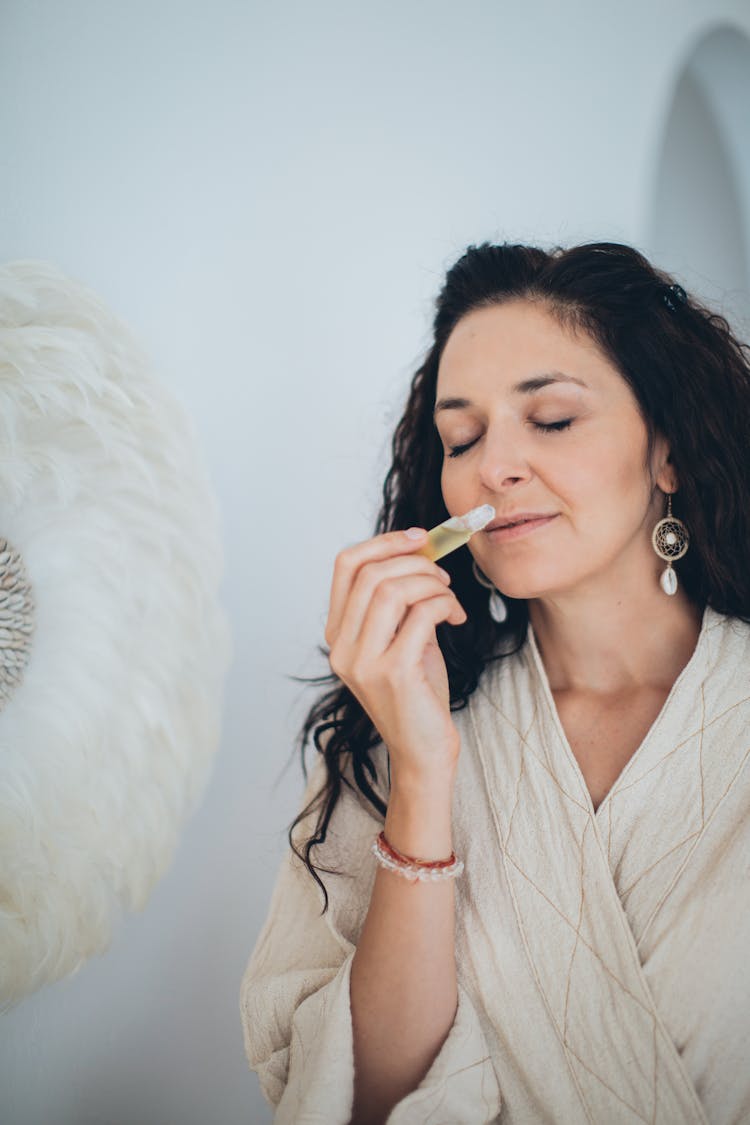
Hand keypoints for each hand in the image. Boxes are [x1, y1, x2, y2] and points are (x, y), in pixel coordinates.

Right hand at [325, 528, 466, 789]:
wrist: (424, 750)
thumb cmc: (418, 692)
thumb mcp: (402, 638)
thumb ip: (400, 601)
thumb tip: (420, 551)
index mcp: (337, 634)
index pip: (345, 566)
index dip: (383, 543)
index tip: (419, 540)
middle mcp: (341, 647)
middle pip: (370, 573)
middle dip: (416, 563)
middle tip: (443, 576)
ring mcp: (363, 662)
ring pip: (392, 590)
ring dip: (431, 584)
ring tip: (449, 598)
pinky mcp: (392, 673)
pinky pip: (420, 615)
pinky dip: (444, 605)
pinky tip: (456, 617)